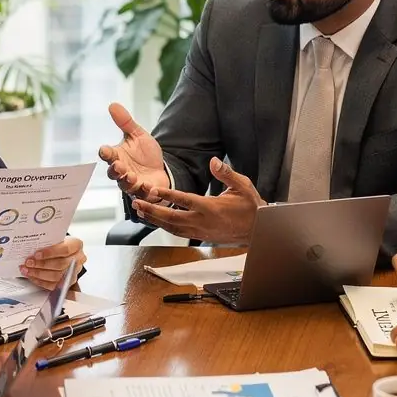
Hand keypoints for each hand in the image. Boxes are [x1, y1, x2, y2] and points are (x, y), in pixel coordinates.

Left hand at [19, 236, 85, 287]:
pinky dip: (40, 281)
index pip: (65, 249)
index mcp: (77, 245)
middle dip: (41, 264)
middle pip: (60, 264)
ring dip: (39, 274)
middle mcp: (78, 259)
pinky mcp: (67, 283)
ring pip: (56, 276)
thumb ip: (48, 242)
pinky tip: (32, 277)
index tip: (36, 254)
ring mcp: (74, 272)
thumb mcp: (56, 238)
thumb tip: (31, 248)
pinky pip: (53, 285)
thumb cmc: (58, 244)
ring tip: (27, 270)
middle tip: (29, 263)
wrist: (64, 252)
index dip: (50, 253)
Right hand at [99, 103, 167, 200]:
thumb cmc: (145, 153)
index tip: (105, 150)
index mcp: (118, 156)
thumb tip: (112, 104)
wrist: (161, 170)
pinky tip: (150, 188)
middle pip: (114, 173)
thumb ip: (126, 122)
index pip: (107, 155)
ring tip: (133, 178)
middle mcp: (122, 171)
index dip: (105, 153)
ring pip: (126, 186)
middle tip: (119, 166)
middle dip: (116, 170)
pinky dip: (144, 194)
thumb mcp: (138, 135)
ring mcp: (132, 184)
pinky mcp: (144, 193)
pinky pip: (142, 196)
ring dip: (128, 182)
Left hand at [132, 158, 261, 244]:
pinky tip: (156, 220)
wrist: (259, 230)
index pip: (185, 200)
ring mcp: (201, 231)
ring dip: (155, 220)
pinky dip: (165, 227)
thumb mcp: (242, 185)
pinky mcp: (201, 236)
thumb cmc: (250, 206)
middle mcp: (203, 222)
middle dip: (153, 211)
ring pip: (173, 228)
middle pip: (172, 218)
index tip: (153, 191)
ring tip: (140, 211)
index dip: (168, 195)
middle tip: (137, 203)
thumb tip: (213, 161)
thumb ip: (226, 173)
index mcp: (212, 208)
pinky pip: (179, 233)